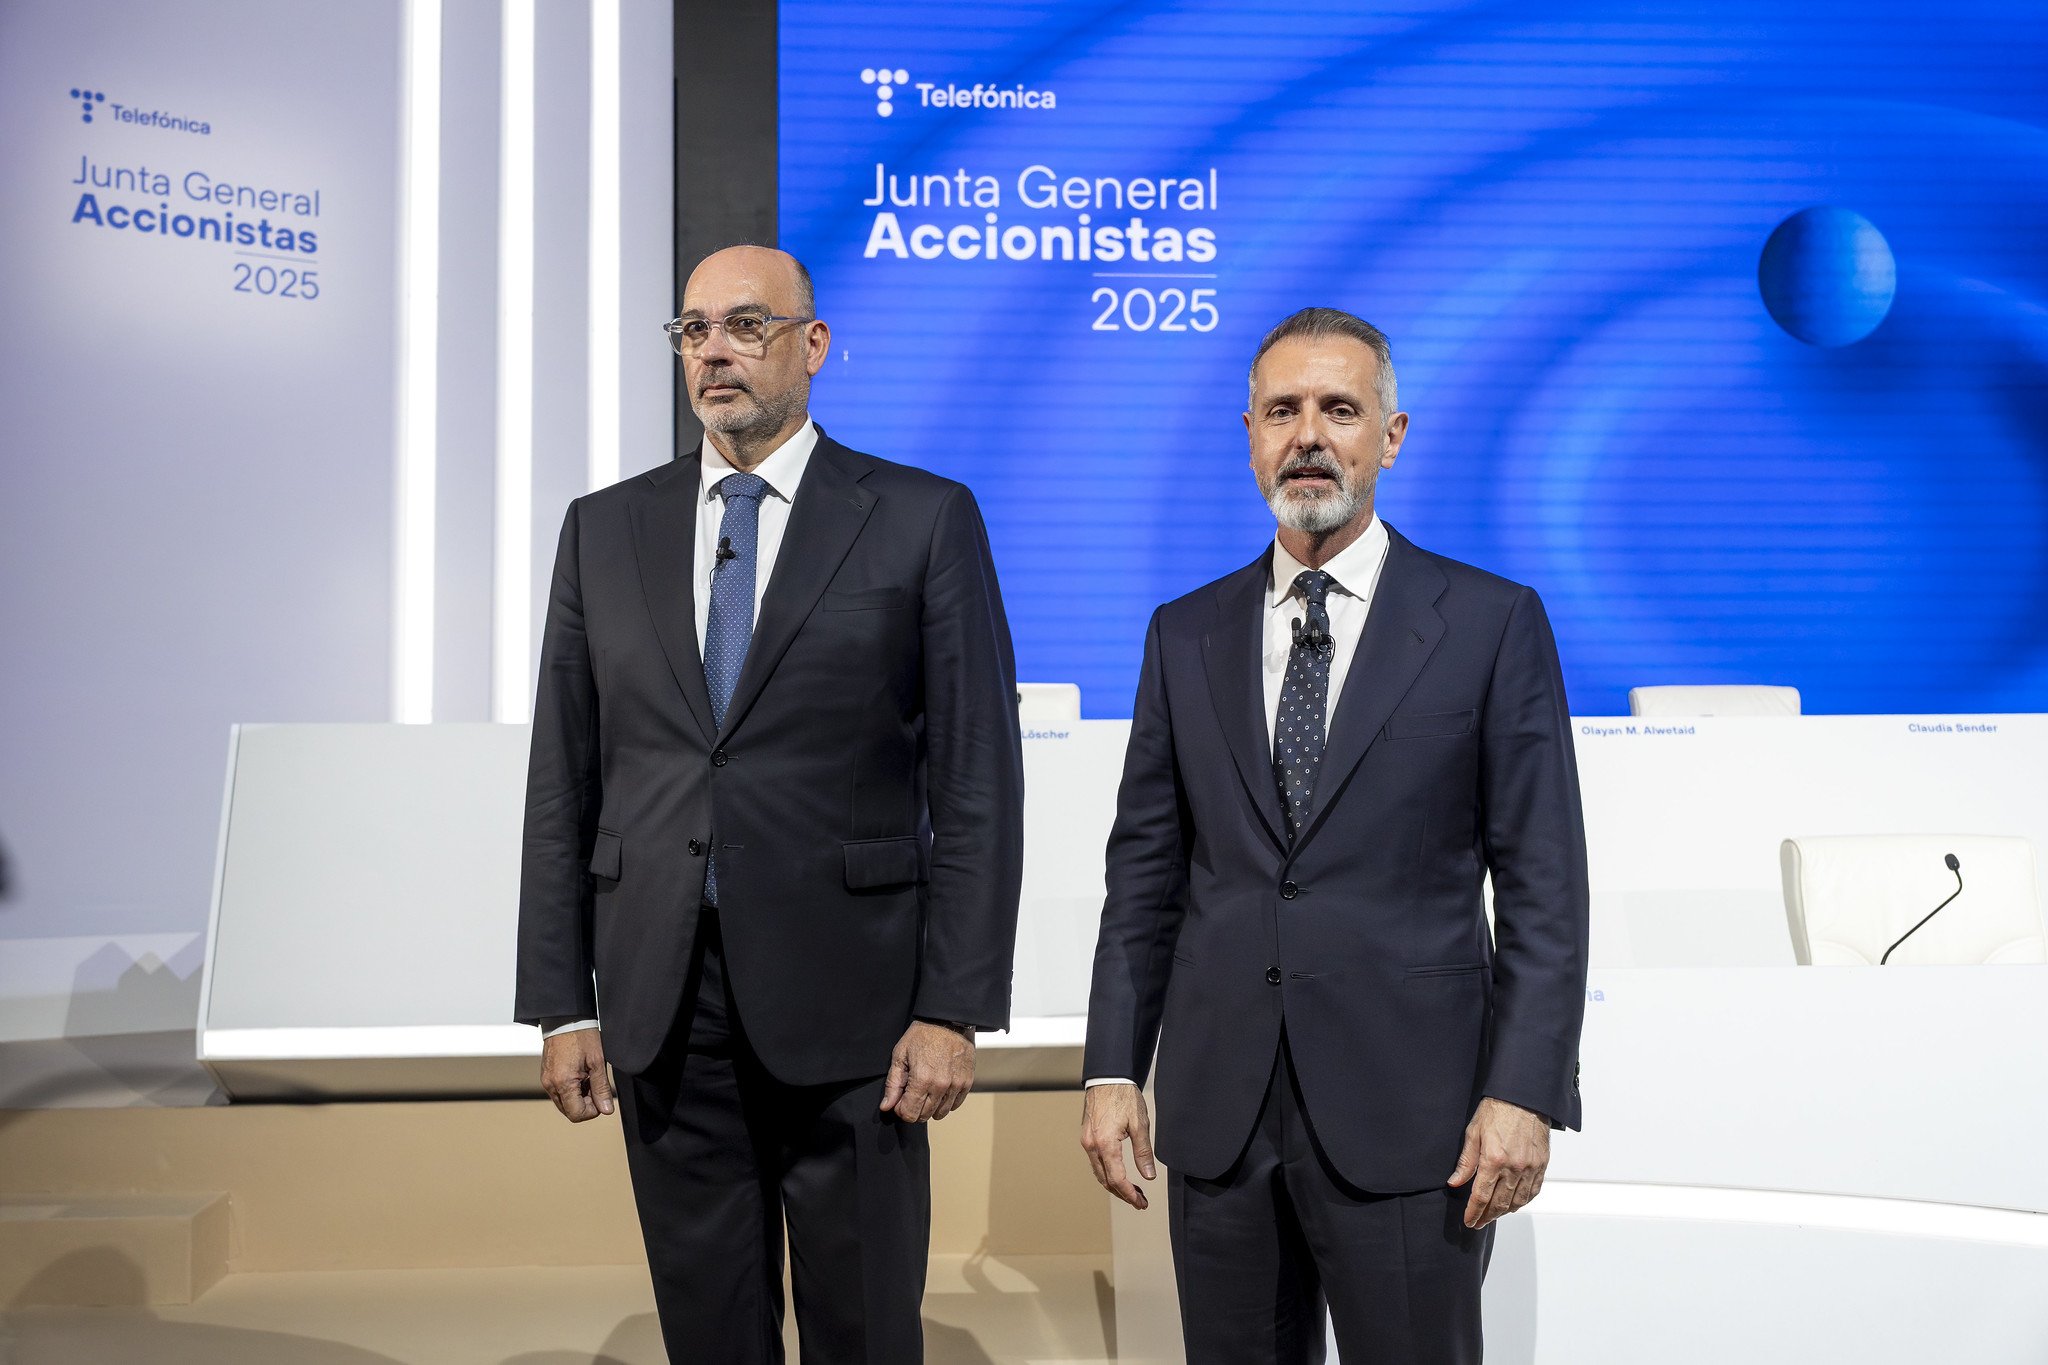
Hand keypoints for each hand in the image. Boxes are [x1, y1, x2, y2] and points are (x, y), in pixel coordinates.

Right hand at [540, 1028, 614, 1121]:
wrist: (565, 1019)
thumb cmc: (581, 1036)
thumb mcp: (598, 1062)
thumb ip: (601, 1088)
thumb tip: (606, 1109)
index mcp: (563, 1083)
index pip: (577, 1114)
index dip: (593, 1110)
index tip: (601, 1097)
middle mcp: (550, 1085)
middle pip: (569, 1112)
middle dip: (586, 1105)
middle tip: (596, 1086)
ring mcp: (546, 1081)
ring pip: (564, 1103)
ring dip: (578, 1097)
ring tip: (589, 1078)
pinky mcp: (546, 1076)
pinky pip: (558, 1092)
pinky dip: (571, 1090)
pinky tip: (580, 1075)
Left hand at [880, 1021, 974, 1122]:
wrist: (948, 1020)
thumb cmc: (922, 1035)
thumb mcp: (900, 1055)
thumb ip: (893, 1084)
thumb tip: (887, 1107)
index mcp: (922, 1080)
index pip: (909, 1114)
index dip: (901, 1109)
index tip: (900, 1099)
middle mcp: (941, 1086)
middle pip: (924, 1116)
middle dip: (915, 1109)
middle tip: (912, 1093)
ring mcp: (956, 1085)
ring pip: (941, 1113)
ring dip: (931, 1107)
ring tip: (927, 1091)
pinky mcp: (967, 1082)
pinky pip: (955, 1104)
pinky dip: (946, 1102)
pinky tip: (940, 1089)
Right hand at [1080, 1083, 1156, 1209]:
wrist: (1107, 1077)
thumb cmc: (1124, 1097)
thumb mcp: (1139, 1124)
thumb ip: (1143, 1152)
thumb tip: (1148, 1176)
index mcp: (1105, 1144)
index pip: (1117, 1179)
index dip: (1130, 1194)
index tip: (1141, 1203)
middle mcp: (1092, 1146)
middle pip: (1105, 1180)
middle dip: (1122, 1194)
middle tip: (1140, 1201)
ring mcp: (1087, 1141)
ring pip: (1099, 1172)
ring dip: (1114, 1184)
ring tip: (1133, 1191)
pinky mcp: (1087, 1136)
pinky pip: (1095, 1161)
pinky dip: (1107, 1172)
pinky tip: (1119, 1174)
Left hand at [1447, 1096, 1549, 1227]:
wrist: (1523, 1098)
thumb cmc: (1497, 1110)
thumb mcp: (1473, 1133)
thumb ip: (1465, 1162)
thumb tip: (1455, 1183)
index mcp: (1493, 1160)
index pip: (1481, 1196)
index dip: (1474, 1212)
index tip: (1469, 1221)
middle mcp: (1513, 1168)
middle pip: (1499, 1203)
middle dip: (1487, 1216)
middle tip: (1479, 1222)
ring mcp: (1530, 1168)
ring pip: (1518, 1201)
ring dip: (1504, 1212)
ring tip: (1494, 1215)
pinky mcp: (1541, 1165)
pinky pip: (1533, 1191)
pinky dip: (1523, 1201)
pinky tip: (1514, 1204)